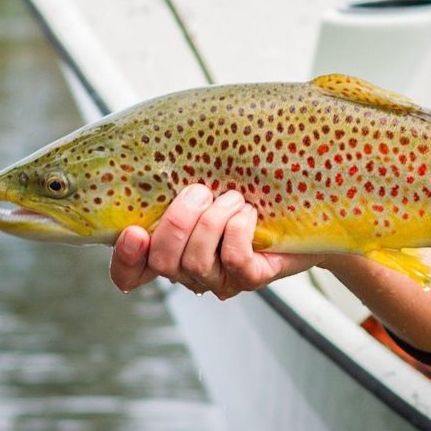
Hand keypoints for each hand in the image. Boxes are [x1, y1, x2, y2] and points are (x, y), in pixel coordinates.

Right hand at [110, 184, 312, 299]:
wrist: (304, 207)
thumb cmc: (249, 189)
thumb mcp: (208, 182)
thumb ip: (179, 180)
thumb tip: (157, 150)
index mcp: (172, 249)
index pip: (130, 275)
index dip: (126, 259)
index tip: (135, 231)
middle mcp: (190, 271)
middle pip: (163, 261)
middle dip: (178, 221)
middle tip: (201, 191)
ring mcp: (220, 279)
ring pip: (196, 261)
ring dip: (214, 219)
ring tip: (234, 198)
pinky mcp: (251, 279)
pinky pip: (234, 259)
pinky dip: (238, 229)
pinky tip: (248, 214)